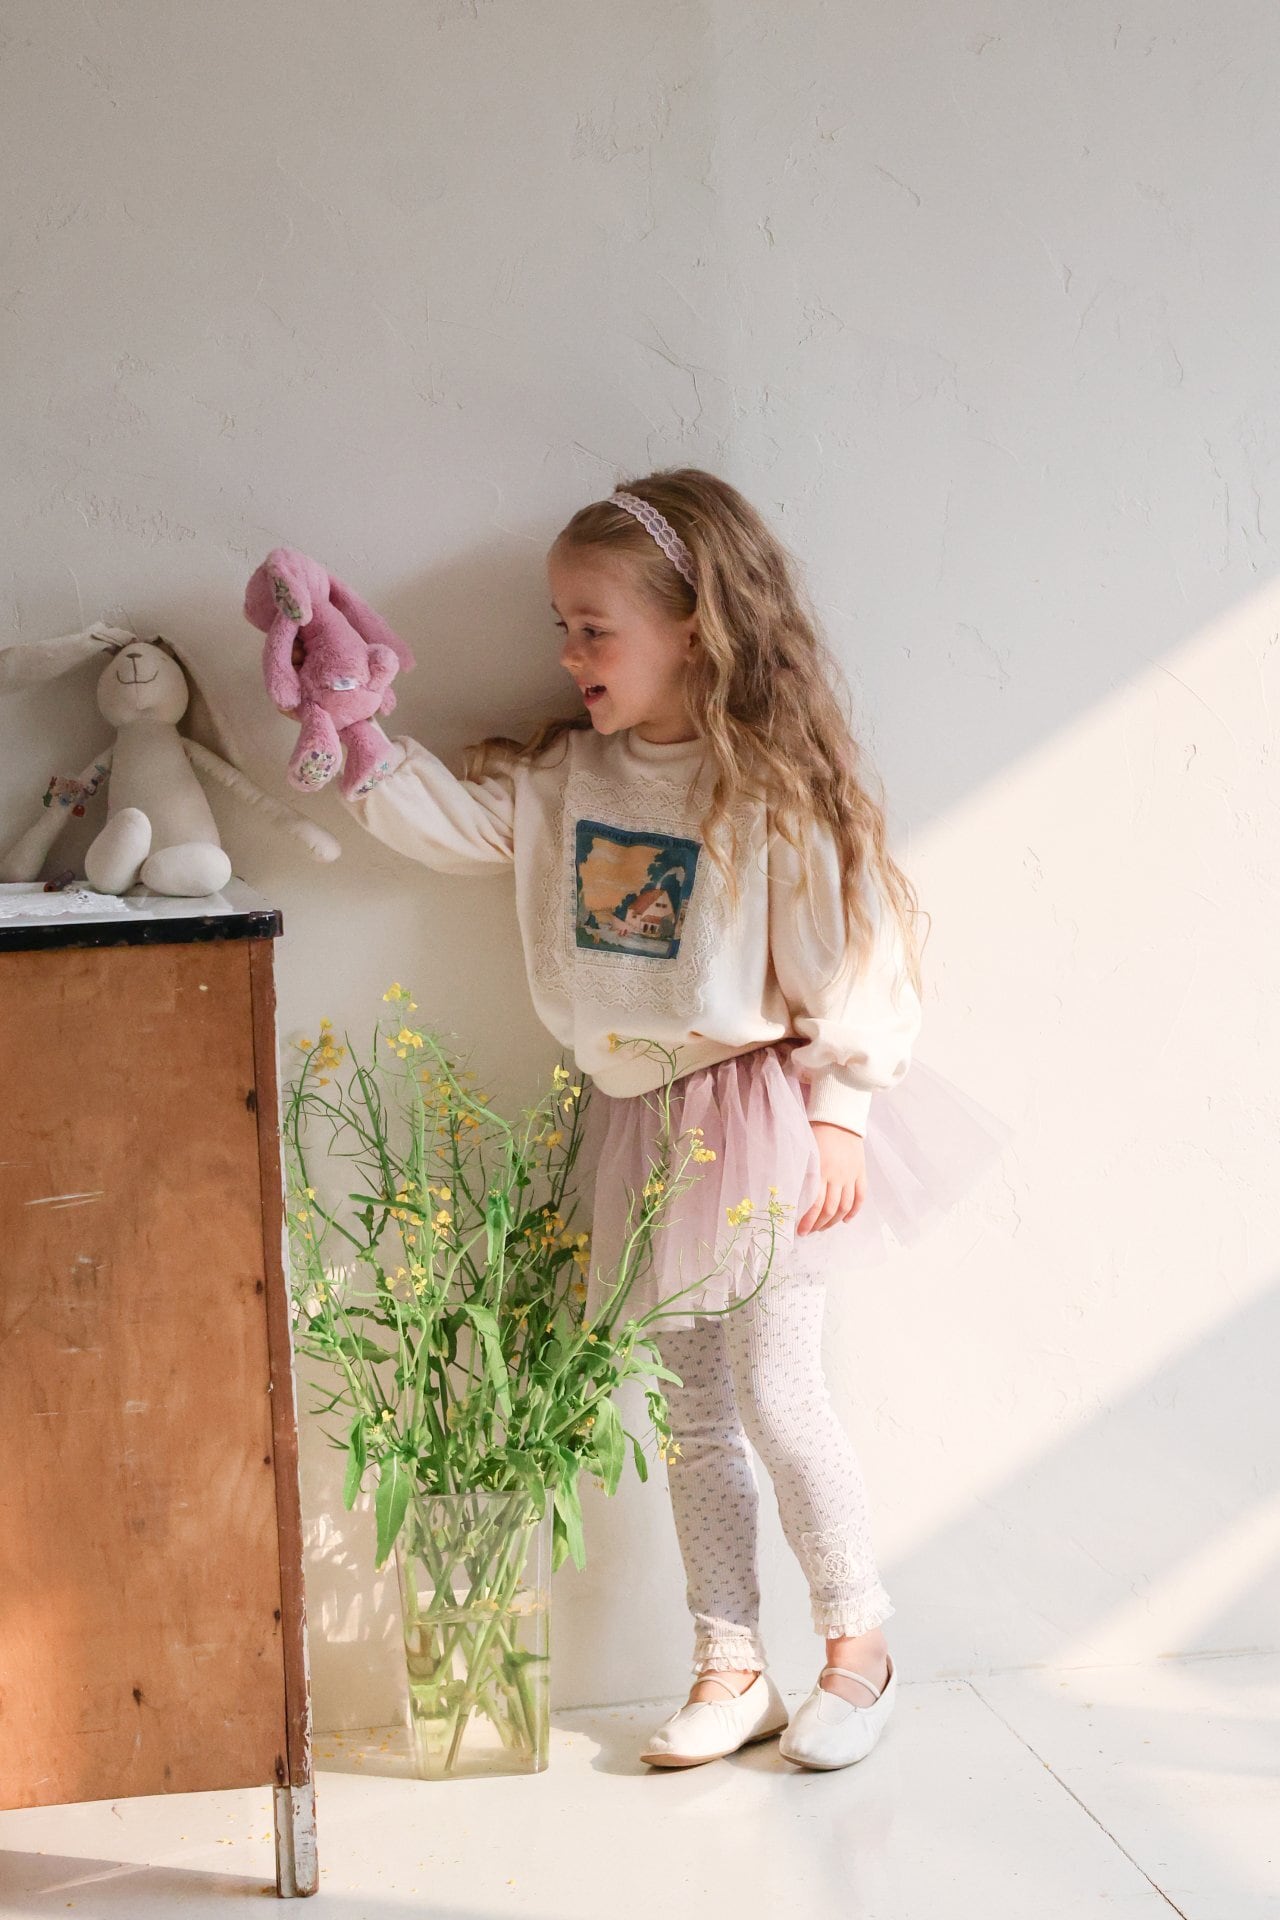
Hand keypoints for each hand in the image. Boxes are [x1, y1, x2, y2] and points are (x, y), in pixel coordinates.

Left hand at [796, 1120, 866, 1234]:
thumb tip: (794, 1197)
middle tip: (810, 1231)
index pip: (815, 1204)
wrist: (838, 1118)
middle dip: (819, 1224)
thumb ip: (802, 1174)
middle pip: (830, 1209)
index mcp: (820, 1170)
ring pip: (845, 1206)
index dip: (808, 1221)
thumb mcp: (804, 1152)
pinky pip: (860, 1196)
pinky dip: (855, 1211)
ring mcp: (851, 1175)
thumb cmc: (815, 1133)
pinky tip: (846, 1220)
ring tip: (825, 1227)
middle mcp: (837, 1176)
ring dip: (835, 1221)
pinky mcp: (860, 1172)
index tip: (801, 1231)